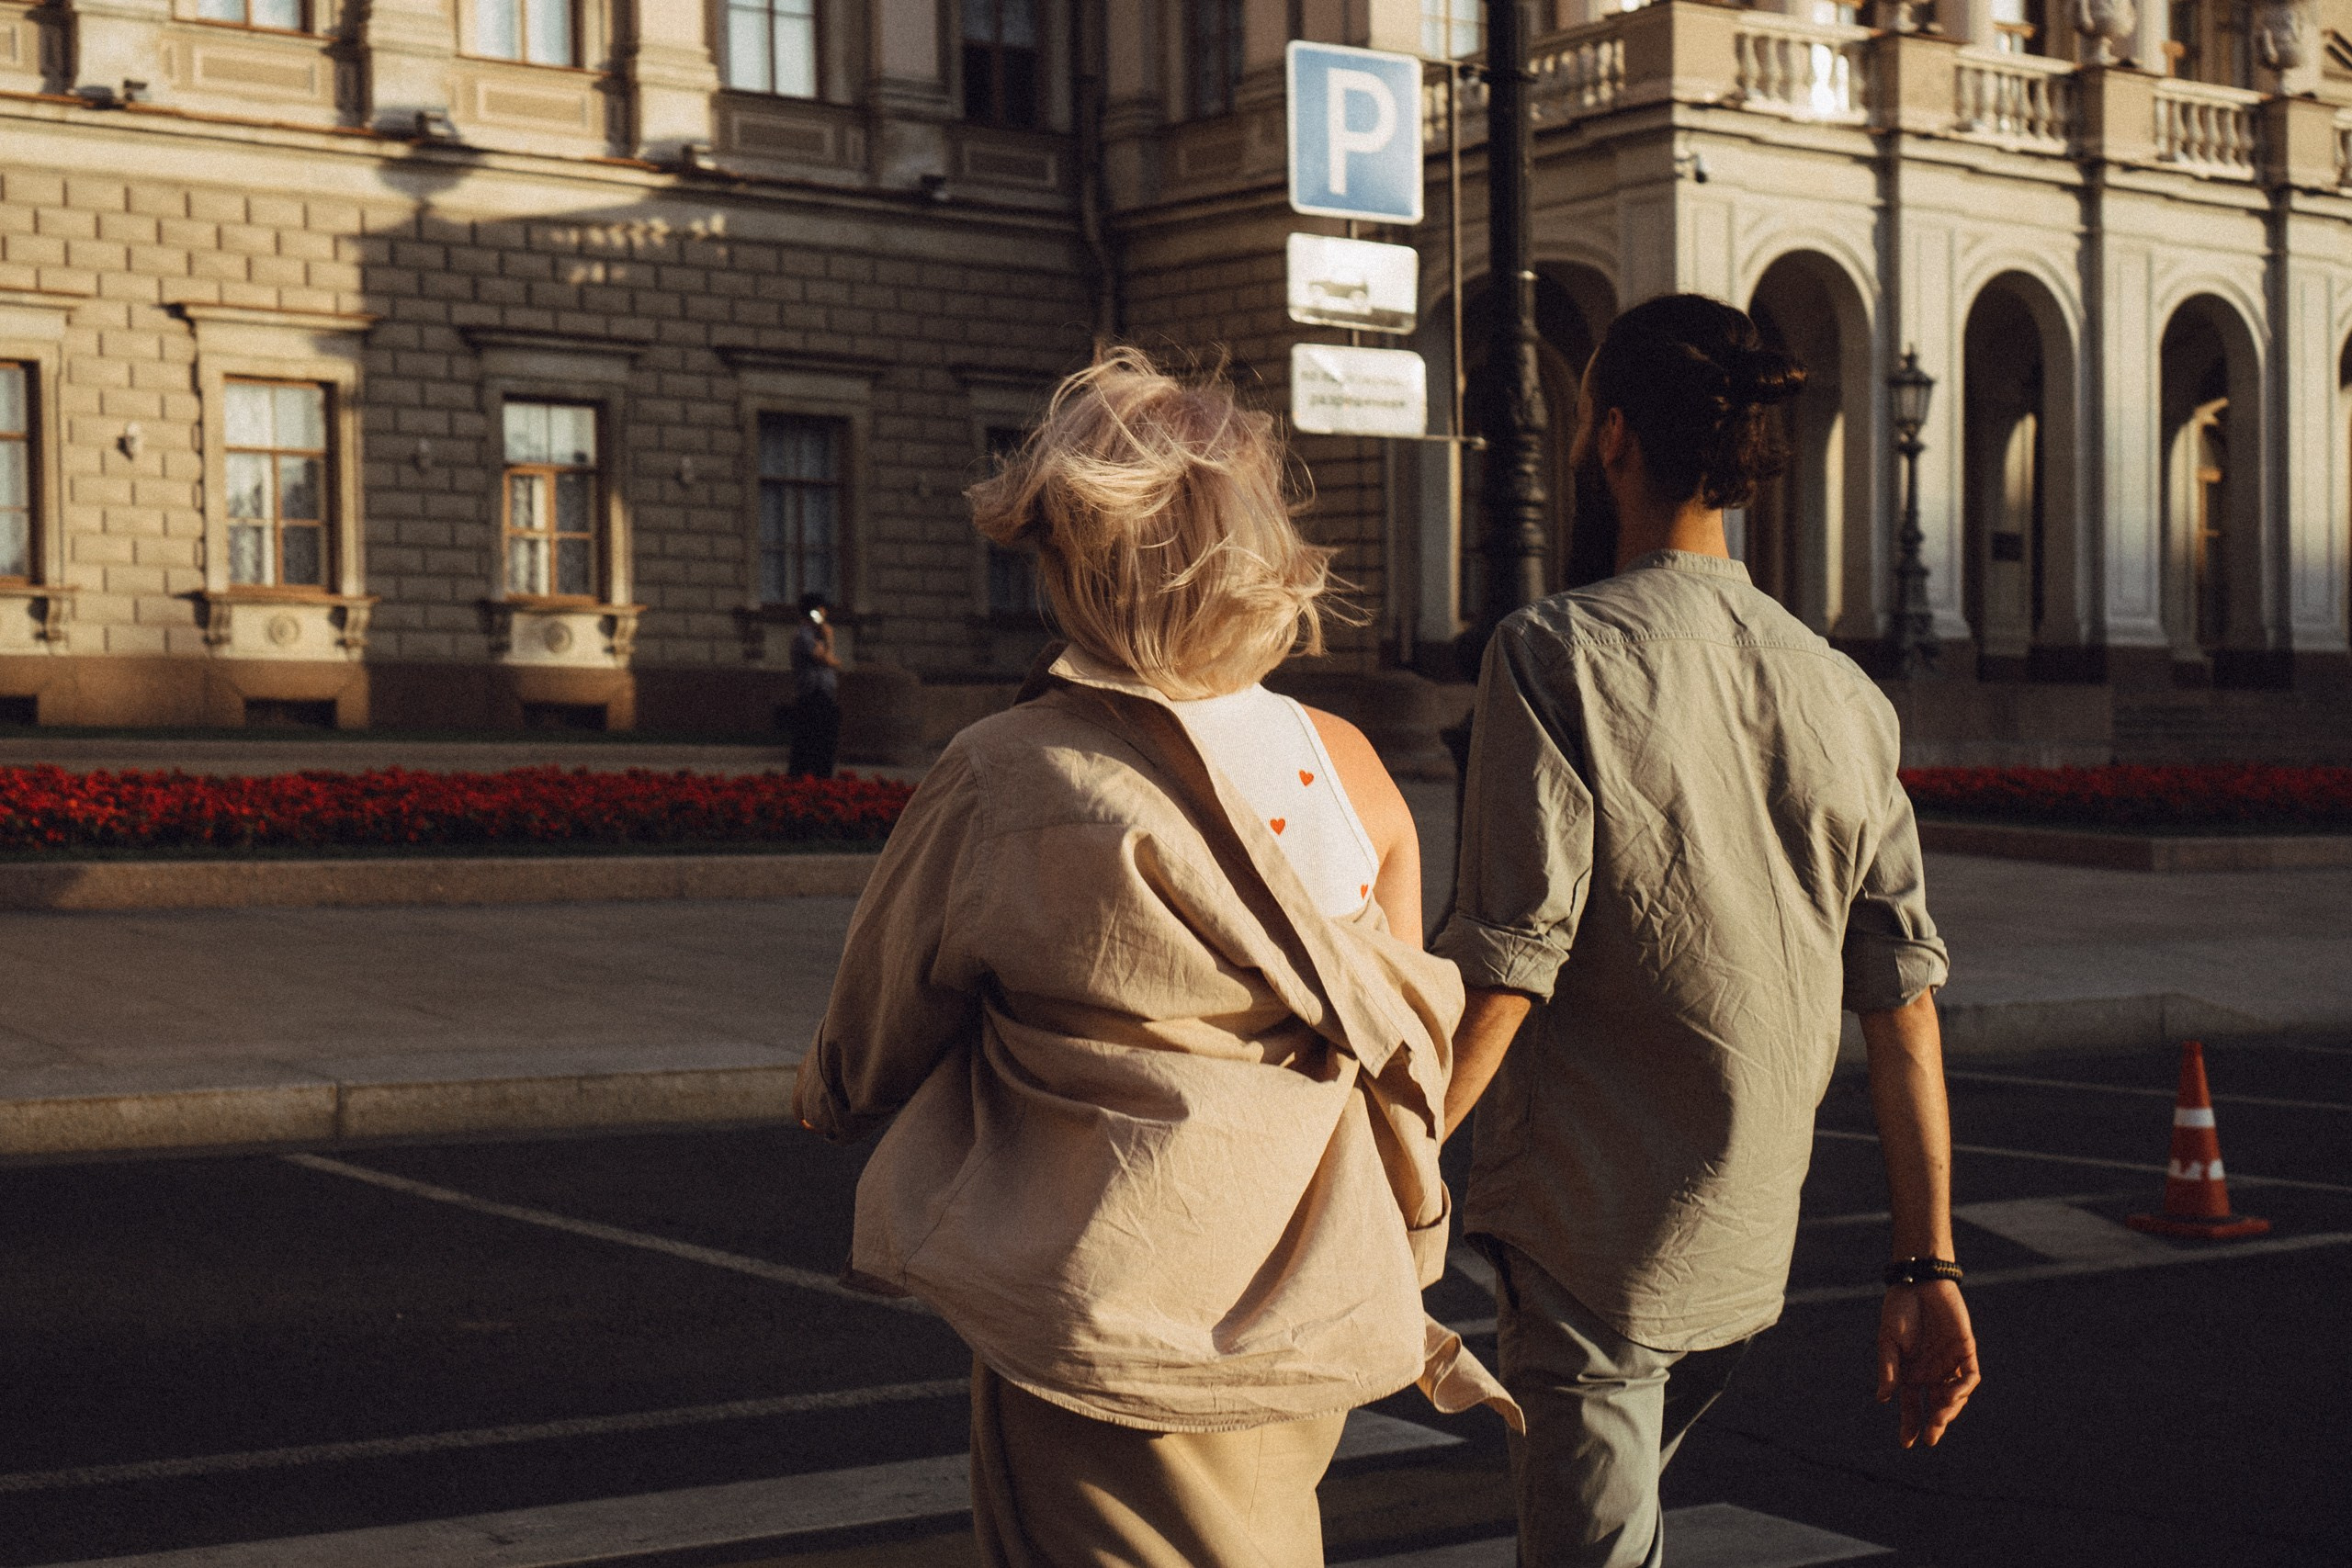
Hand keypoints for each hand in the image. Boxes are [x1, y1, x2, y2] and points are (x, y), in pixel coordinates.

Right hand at [1876, 1281, 1978, 1447]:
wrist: (1919, 1282)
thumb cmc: (1900, 1310)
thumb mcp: (1888, 1341)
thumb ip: (1888, 1369)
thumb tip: (1884, 1399)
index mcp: (1909, 1373)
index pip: (1911, 1406)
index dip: (1910, 1425)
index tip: (1907, 1443)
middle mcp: (1931, 1372)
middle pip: (1935, 1407)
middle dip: (1934, 1424)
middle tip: (1930, 1437)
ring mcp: (1949, 1363)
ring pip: (1954, 1397)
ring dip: (1949, 1411)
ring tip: (1939, 1418)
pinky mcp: (1965, 1351)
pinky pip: (1969, 1377)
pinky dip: (1963, 1389)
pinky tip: (1953, 1394)